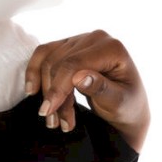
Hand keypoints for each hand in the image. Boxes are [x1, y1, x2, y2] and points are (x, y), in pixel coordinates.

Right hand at [25, 30, 149, 150]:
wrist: (128, 107)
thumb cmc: (128, 106)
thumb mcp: (119, 103)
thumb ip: (101, 89)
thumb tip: (79, 78)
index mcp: (112, 48)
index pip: (74, 64)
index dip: (58, 87)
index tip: (49, 110)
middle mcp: (97, 38)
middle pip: (59, 63)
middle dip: (54, 95)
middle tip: (57, 123)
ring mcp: (81, 40)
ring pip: (49, 62)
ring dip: (46, 91)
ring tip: (53, 118)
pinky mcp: (69, 46)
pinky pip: (43, 54)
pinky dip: (35, 73)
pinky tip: (33, 91)